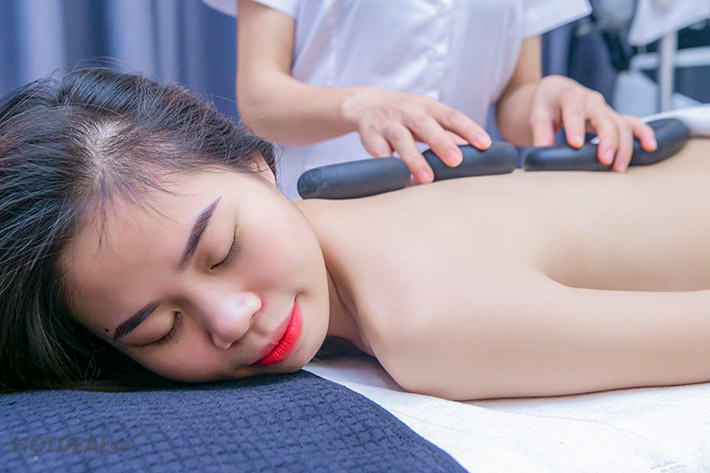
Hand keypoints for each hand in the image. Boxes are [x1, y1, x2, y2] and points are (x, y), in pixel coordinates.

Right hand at [341, 87, 491, 183]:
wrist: (365, 104)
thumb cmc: (405, 114)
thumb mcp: (427, 115)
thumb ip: (448, 131)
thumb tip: (474, 147)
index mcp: (427, 106)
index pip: (451, 116)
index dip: (469, 129)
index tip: (484, 144)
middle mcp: (408, 112)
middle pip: (426, 124)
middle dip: (441, 143)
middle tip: (456, 162)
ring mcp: (388, 123)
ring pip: (401, 139)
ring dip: (414, 159)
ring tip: (427, 179)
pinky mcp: (370, 136)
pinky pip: (379, 152)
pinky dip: (388, 164)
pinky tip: (397, 179)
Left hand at [530, 76, 657, 171]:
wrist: (557, 91)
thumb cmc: (547, 103)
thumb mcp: (538, 113)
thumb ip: (540, 132)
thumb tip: (542, 151)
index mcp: (570, 97)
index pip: (574, 111)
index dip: (575, 127)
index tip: (576, 144)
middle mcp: (591, 101)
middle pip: (604, 118)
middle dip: (607, 139)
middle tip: (605, 160)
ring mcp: (604, 109)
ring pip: (621, 123)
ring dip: (624, 145)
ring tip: (619, 167)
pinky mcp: (612, 116)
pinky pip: (633, 122)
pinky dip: (644, 133)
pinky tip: (650, 147)